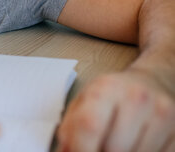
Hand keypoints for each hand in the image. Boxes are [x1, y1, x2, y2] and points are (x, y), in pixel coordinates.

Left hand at [57, 70, 174, 151]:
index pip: (88, 126)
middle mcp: (136, 98)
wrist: (153, 82)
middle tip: (96, 149)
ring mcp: (162, 115)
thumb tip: (65, 151)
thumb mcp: (84, 101)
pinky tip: (132, 147)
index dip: (79, 149)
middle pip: (113, 148)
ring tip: (112, 147)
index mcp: (107, 88)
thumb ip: (70, 128)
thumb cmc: (113, 95)